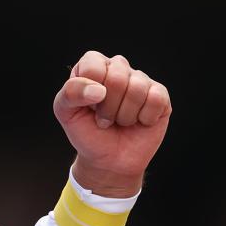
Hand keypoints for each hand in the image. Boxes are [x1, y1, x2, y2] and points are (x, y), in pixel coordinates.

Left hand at [52, 51, 171, 196]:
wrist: (109, 161)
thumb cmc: (87, 132)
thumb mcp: (66, 113)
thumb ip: (70, 94)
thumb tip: (99, 90)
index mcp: (94, 65)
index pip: (93, 66)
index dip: (90, 93)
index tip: (89, 107)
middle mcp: (118, 67)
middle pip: (117, 78)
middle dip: (108, 108)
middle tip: (105, 119)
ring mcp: (141, 80)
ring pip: (137, 89)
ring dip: (125, 116)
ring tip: (120, 121)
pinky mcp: (160, 95)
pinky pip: (156, 99)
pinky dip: (145, 118)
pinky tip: (139, 121)